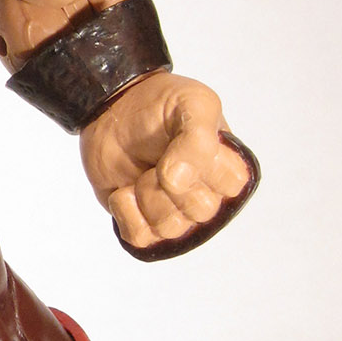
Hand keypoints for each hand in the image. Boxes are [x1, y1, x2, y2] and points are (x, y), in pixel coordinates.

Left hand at [80, 73, 254, 255]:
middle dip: (170, 182)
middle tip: (159, 159)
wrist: (111, 110)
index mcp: (226, 169)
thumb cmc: (158, 105)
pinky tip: (124, 190)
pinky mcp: (143, 225)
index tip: (183, 142)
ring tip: (143, 171)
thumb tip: (179, 181)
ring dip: (146, 195)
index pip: (230, 186)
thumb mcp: (192, 102)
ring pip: (170, 228)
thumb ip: (199, 137)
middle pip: (200, 211)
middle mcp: (206, 196)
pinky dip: (126, 211)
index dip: (201, 166)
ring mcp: (175, 214)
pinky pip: (140, 238)